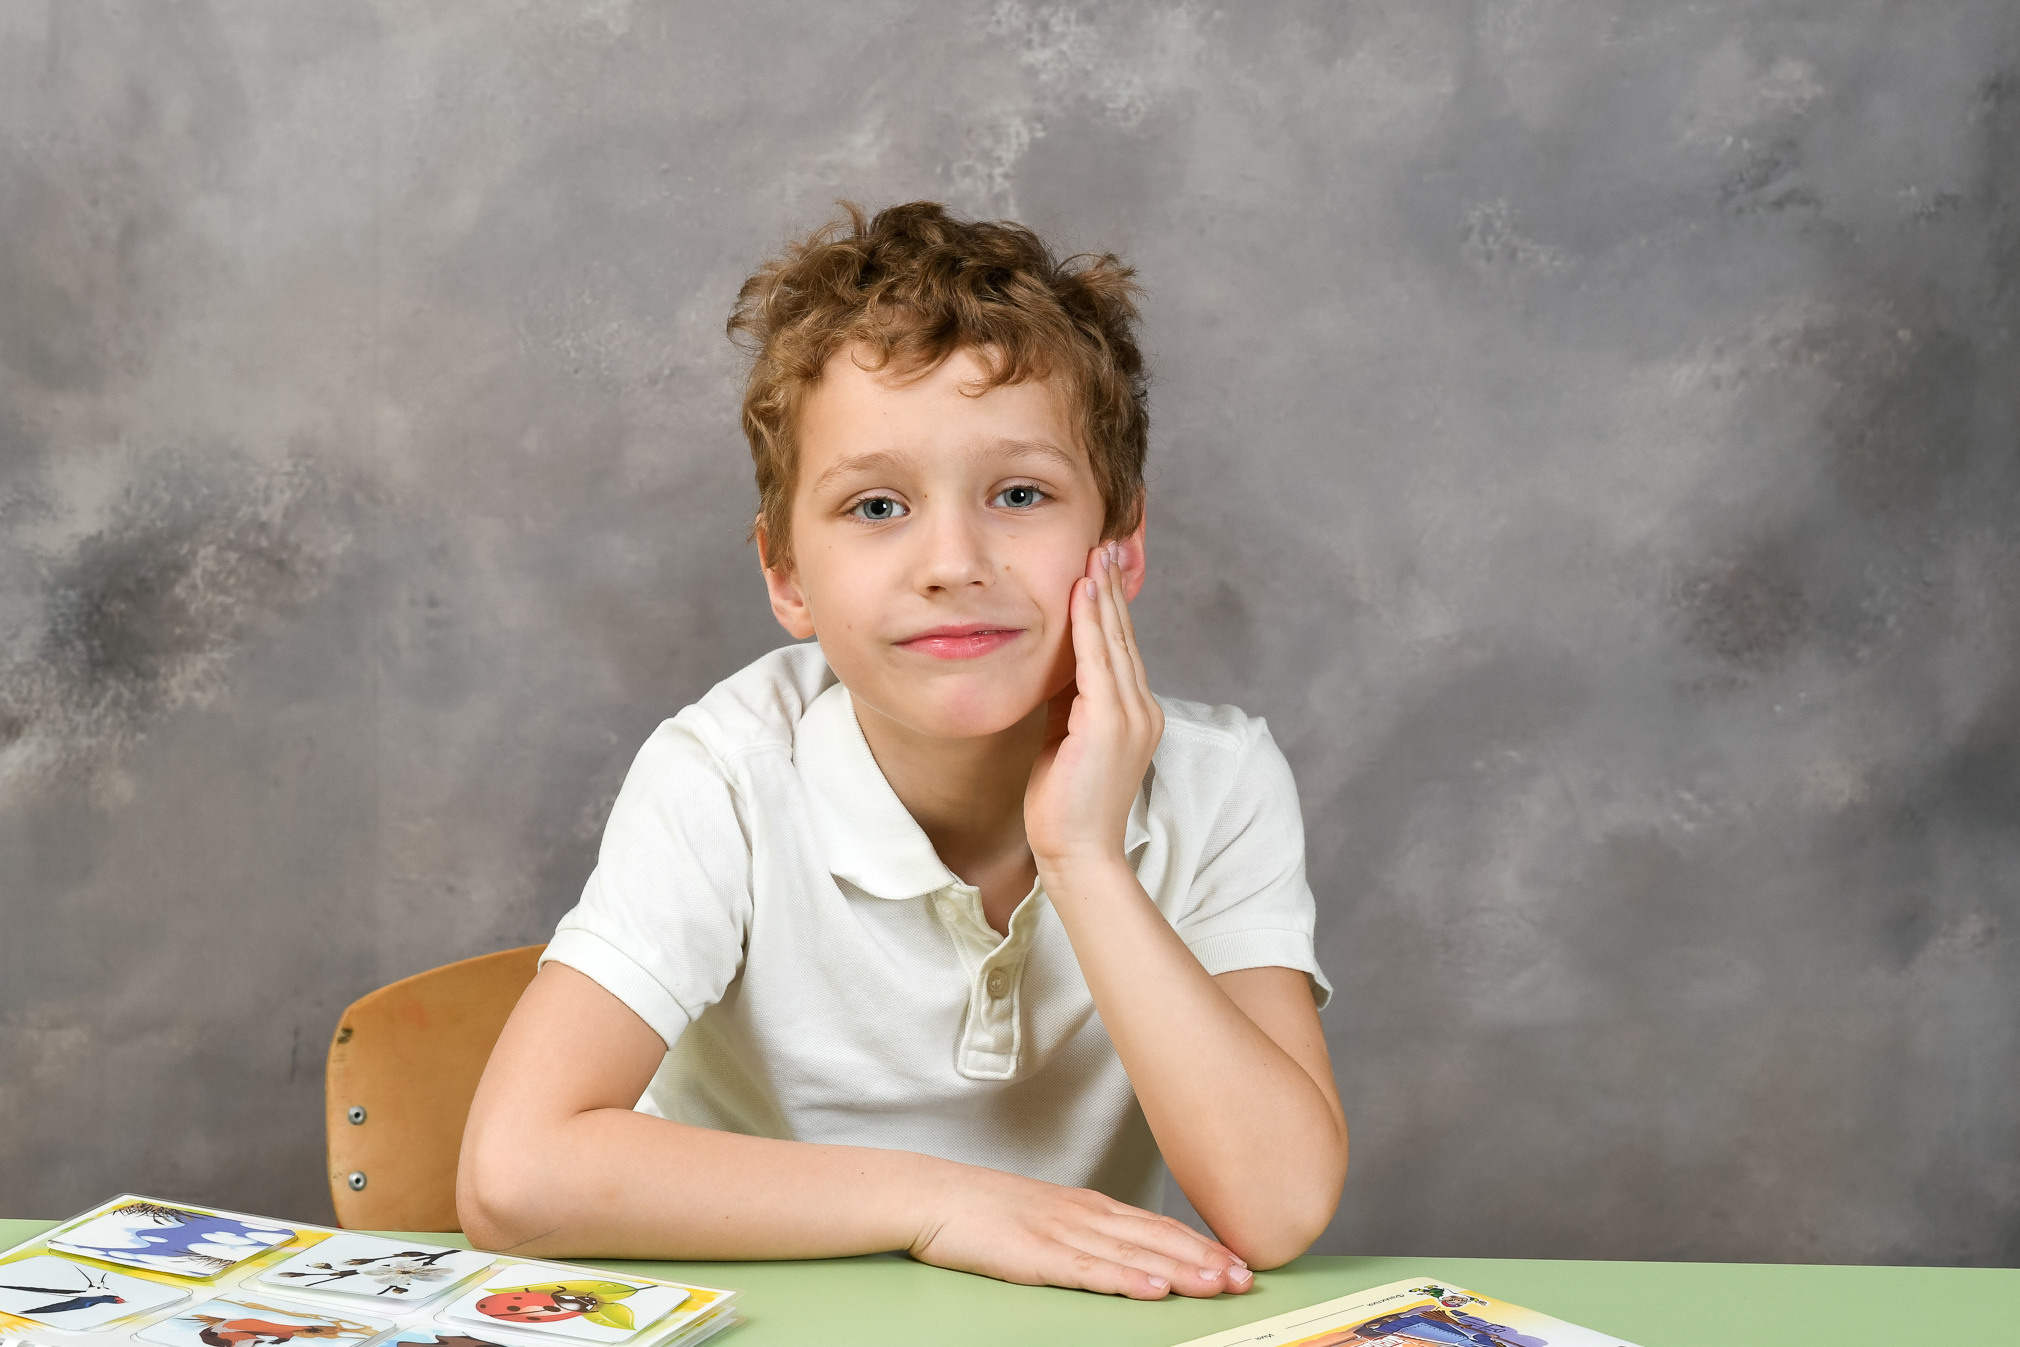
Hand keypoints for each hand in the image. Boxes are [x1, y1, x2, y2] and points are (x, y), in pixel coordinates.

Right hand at [908, 1161, 1252, 1298]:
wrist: (933, 1195)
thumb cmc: (983, 1210)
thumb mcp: (1044, 1215)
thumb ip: (1084, 1231)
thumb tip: (1122, 1251)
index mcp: (1087, 1207)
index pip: (1156, 1226)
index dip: (1199, 1243)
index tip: (1235, 1258)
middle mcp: (1084, 1216)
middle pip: (1156, 1239)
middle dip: (1204, 1259)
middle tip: (1245, 1276)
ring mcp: (1062, 1233)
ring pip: (1133, 1255)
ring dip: (1181, 1271)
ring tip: (1217, 1284)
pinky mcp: (1036, 1255)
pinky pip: (1089, 1271)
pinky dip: (1126, 1281)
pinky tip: (1154, 1290)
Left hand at [1024, 541, 1164, 874]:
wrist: (1078, 852)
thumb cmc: (1066, 806)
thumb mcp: (1067, 740)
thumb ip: (1068, 702)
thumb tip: (1055, 668)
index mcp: (1135, 716)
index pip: (1123, 651)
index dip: (1112, 608)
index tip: (1101, 570)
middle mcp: (1142, 710)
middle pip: (1125, 637)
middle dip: (1112, 588)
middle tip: (1104, 544)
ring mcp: (1131, 716)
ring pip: (1115, 641)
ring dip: (1103, 594)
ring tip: (1095, 554)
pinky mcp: (1109, 723)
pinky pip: (1098, 660)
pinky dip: (1090, 623)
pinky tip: (1082, 592)